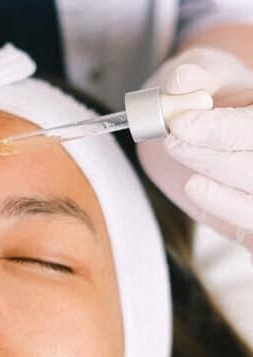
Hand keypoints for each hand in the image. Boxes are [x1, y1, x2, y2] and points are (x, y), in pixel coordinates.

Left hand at [137, 47, 252, 255]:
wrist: (204, 123)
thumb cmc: (211, 94)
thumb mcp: (205, 74)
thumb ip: (196, 76)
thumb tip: (183, 80)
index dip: (220, 128)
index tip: (181, 123)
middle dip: (211, 156)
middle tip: (172, 141)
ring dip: (215, 187)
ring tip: (183, 163)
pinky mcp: (251, 215)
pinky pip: (246, 222)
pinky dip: (222, 207)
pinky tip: (195, 186)